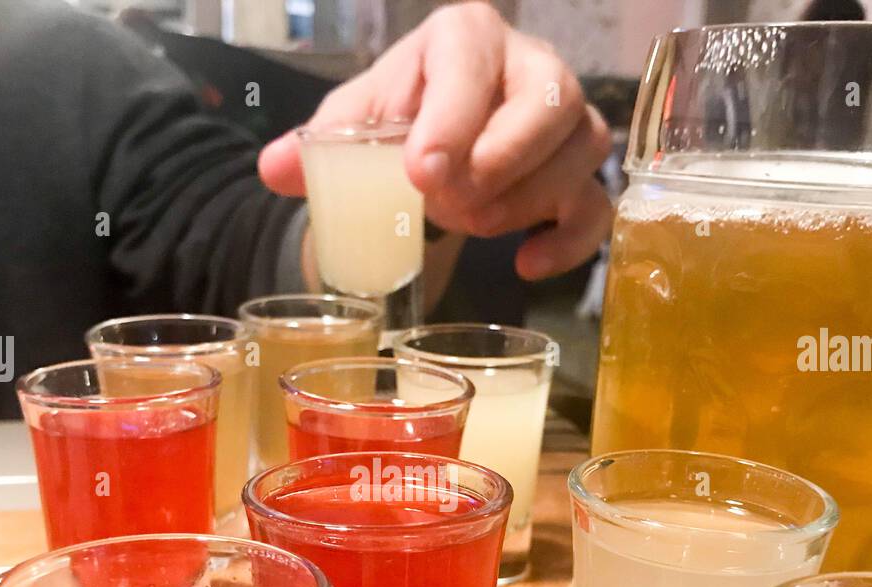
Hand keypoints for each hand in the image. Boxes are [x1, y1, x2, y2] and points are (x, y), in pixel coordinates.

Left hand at [258, 2, 612, 280]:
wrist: (439, 137)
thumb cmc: (401, 119)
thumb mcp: (355, 124)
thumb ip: (319, 145)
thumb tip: (274, 169)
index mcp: (465, 37)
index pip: (472, 62)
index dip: (452, 118)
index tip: (422, 173)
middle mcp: (530, 65)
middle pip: (552, 99)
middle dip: (502, 161)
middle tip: (448, 205)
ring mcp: (567, 120)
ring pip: (579, 152)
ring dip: (524, 201)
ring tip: (468, 225)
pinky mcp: (581, 172)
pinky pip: (597, 206)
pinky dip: (567, 242)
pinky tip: (524, 264)